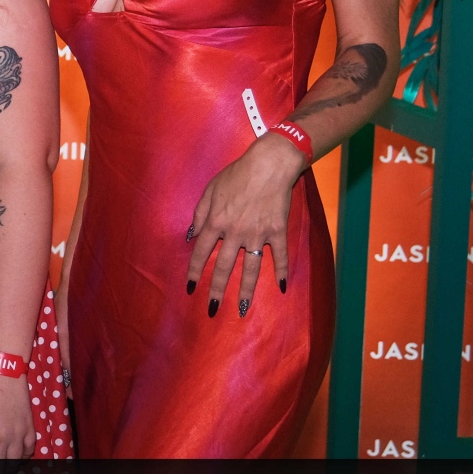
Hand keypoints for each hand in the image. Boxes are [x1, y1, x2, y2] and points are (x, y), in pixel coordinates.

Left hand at [186, 133, 307, 317]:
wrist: (269, 165)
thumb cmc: (237, 174)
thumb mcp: (210, 190)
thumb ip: (199, 214)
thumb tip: (191, 236)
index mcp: (216, 221)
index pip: (201, 252)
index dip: (195, 271)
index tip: (191, 287)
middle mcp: (235, 232)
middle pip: (224, 266)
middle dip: (216, 289)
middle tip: (211, 308)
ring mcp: (258, 234)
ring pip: (250, 268)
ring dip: (245, 290)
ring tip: (241, 308)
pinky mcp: (278, 232)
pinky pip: (280, 256)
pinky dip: (281, 271)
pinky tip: (281, 287)